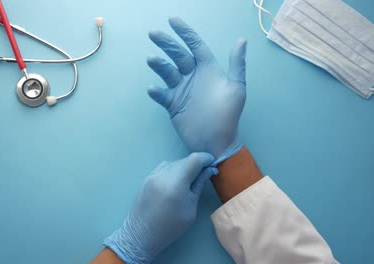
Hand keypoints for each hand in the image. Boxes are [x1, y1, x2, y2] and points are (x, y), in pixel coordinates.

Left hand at [103, 153, 217, 262]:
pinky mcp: (147, 177)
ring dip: (184, 167)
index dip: (206, 158)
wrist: (141, 234)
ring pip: (174, 162)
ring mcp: (153, 174)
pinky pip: (164, 167)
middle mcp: (163, 174)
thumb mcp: (191, 208)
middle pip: (184, 160)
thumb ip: (199, 185)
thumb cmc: (170, 226)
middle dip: (196, 164)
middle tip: (204, 174)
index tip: (213, 164)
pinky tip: (176, 182)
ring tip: (189, 181)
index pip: (194, 159)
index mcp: (175, 183)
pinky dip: (173, 170)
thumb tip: (210, 170)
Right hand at [147, 17, 246, 164]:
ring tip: (152, 59)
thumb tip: (241, 40)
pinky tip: (153, 88)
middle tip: (153, 33)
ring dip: (159, 65)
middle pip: (177, 55)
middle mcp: (192, 76)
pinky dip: (156, 91)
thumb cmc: (229, 115)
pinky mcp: (172, 104)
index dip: (185, 32)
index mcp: (208, 69)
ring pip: (167, 72)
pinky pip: (162, 94)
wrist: (218, 142)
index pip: (195, 45)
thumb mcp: (237, 89)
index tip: (172, 20)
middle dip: (166, 43)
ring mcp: (181, 90)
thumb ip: (237, 64)